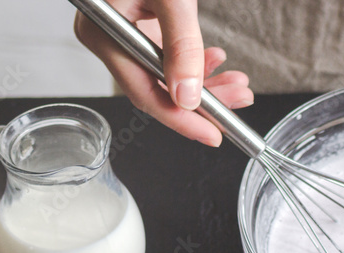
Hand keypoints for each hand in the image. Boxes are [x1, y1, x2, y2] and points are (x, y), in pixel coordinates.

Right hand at [74, 0, 253, 146]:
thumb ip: (182, 45)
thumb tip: (188, 97)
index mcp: (102, 33)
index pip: (145, 94)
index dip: (182, 120)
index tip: (215, 135)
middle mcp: (108, 38)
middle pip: (158, 89)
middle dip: (204, 101)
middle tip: (241, 101)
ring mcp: (122, 33)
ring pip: (166, 76)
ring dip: (205, 83)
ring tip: (239, 83)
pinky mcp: (138, 25)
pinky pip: (165, 57)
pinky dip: (194, 62)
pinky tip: (217, 61)